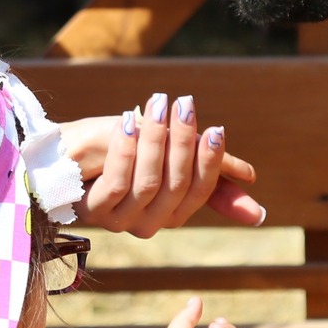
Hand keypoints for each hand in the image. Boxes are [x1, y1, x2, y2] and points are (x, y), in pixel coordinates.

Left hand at [61, 95, 264, 236]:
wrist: (67, 150)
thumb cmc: (121, 147)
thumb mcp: (171, 154)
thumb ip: (212, 180)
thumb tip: (260, 213)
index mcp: (172, 212)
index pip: (202, 191)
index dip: (211, 161)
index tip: (215, 128)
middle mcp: (149, 223)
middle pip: (177, 186)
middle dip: (184, 143)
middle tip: (185, 105)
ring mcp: (120, 220)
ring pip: (149, 183)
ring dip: (155, 140)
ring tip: (157, 104)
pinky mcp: (94, 210)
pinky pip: (118, 182)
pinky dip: (127, 150)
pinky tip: (128, 123)